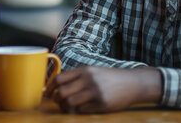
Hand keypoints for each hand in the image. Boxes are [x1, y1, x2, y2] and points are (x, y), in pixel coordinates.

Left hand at [45, 66, 161, 113]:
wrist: (132, 83)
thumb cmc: (110, 78)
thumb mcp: (93, 71)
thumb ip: (77, 76)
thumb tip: (58, 85)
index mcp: (84, 70)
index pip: (59, 78)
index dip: (50, 88)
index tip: (47, 93)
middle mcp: (88, 79)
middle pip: (61, 92)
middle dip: (56, 100)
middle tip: (57, 102)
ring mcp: (95, 92)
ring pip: (69, 102)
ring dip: (64, 107)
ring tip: (66, 107)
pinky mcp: (101, 103)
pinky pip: (82, 110)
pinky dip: (77, 111)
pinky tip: (80, 109)